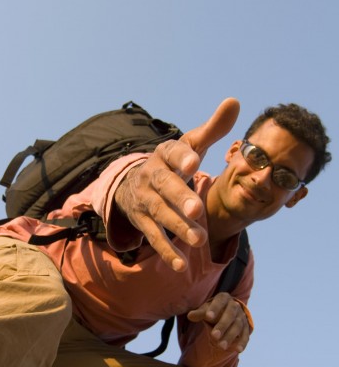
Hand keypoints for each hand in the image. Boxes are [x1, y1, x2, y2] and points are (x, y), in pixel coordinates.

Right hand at [114, 98, 239, 270]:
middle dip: (179, 198)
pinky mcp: (144, 223)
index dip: (182, 158)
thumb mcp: (188, 145)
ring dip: (178, 227)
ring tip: (199, 239)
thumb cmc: (170, 164)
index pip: (173, 152)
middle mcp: (152, 177)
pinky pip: (154, 238)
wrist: (130, 185)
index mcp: (165, 155)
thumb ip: (212, 129)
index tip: (195, 163)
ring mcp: (146, 202)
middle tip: (197, 210)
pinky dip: (166, 252)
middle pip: (165, 187)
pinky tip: (180, 265)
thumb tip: (235, 102)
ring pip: (160, 214)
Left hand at [187, 292, 249, 352]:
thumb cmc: (213, 310)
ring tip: (221, 346)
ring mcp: (241, 317)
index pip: (220, 302)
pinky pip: (245, 335)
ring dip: (230, 336)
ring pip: (237, 326)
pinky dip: (242, 342)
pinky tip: (238, 349)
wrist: (227, 312)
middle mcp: (235, 306)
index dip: (214, 309)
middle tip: (214, 336)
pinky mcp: (246, 327)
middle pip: (230, 315)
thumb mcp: (205, 310)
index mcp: (224, 298)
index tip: (207, 317)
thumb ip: (199, 313)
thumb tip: (190, 316)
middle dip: (222, 326)